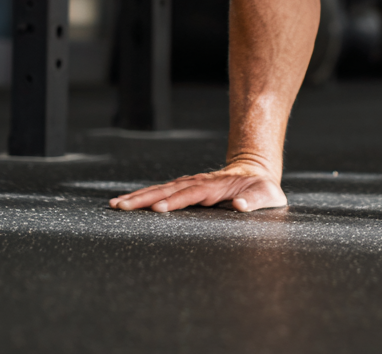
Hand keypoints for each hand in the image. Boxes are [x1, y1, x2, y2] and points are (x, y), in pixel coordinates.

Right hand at [108, 157, 286, 212]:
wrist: (255, 172)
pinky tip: (127, 202)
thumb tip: (239, 205)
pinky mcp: (184, 189)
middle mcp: (198, 183)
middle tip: (121, 206)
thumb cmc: (262, 189)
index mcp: (216, 186)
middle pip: (168, 190)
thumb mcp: (266, 195)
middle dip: (144, 198)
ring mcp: (189, 185)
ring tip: (115, 204)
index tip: (158, 209)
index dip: (176, 201)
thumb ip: (254, 200)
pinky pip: (161, 192)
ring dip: (138, 196)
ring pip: (160, 190)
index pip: (192, 194)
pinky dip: (143, 196)